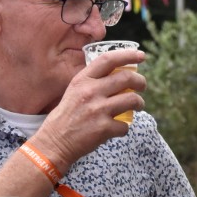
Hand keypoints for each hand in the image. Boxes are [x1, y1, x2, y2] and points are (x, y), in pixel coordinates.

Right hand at [33, 48, 145, 169]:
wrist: (54, 142)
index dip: (127, 55)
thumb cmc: (66, 116)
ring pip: (132, 100)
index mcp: (82, 80)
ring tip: (137, 106)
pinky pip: (125, 125)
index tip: (140, 55)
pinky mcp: (104, 128)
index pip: (108, 59)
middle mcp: (90, 92)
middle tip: (142, 86)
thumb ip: (92, 82)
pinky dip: (124, 128)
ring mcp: (98, 110)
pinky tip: (118, 128)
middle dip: (140, 81)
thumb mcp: (74, 91)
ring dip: (139, 103)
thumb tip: (118, 75)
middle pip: (127, 78)